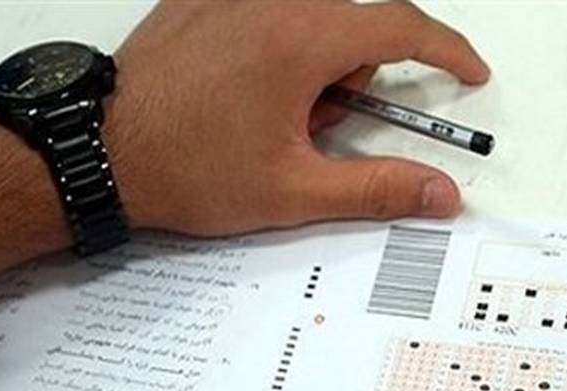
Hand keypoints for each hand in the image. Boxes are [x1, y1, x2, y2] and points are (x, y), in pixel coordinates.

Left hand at [105, 0, 489, 235]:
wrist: (99, 155)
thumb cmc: (184, 169)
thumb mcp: (293, 192)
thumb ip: (378, 189)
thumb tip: (439, 194)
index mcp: (300, 38)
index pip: (402, 28)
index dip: (447, 52)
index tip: (468, 73)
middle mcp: (267, 0)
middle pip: (351, 28)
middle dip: (349, 83)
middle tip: (310, 132)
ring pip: (309, 19)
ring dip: (310, 67)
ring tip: (265, 118)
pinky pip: (265, 13)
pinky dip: (272, 49)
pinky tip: (238, 95)